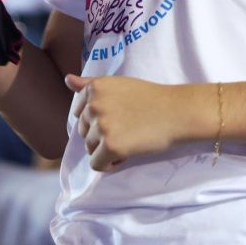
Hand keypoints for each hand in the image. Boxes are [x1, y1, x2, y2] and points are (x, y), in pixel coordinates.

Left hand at [65, 74, 185, 170]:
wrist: (178, 112)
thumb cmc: (151, 98)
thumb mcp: (118, 84)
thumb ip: (90, 84)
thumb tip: (67, 79)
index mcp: (94, 88)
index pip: (80, 113)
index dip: (98, 121)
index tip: (118, 120)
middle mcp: (93, 105)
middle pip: (84, 132)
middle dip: (101, 136)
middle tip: (127, 131)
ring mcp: (101, 125)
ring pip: (89, 148)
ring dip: (105, 150)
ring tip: (128, 142)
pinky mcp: (110, 146)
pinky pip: (96, 164)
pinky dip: (108, 165)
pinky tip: (125, 156)